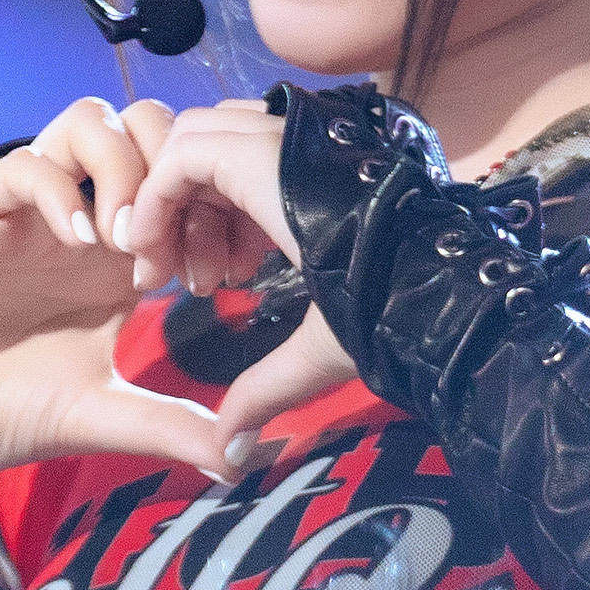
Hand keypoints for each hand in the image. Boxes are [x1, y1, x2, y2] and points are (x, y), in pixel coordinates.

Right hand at [0, 97, 226, 475]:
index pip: (186, 181)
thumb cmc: (9, 406)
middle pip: (149, 126)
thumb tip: (237, 460)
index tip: (216, 279)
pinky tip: (78, 242)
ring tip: (126, 243)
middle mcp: (85, 212)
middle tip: (171, 252)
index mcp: (124, 251)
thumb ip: (169, 425)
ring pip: (92, 121)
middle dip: (176, 175)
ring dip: (125, 169)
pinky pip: (29, 162)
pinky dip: (63, 190)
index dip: (212, 214)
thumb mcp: (102, 414)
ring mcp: (34, 204)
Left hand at [124, 102, 357, 466]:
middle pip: (207, 145)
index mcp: (314, 188)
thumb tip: (231, 451)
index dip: (203, 221)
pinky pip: (184, 155)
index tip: (197, 287)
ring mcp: (282, 143)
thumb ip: (266, 389)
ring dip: (168, 204)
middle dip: (181, 211)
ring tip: (174, 277)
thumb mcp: (315, 353)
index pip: (235, 169)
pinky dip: (156, 199)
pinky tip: (158, 259)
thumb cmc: (393, 322)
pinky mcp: (263, 151)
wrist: (434, 301)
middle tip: (179, 283)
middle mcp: (298, 152)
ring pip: (193, 138)